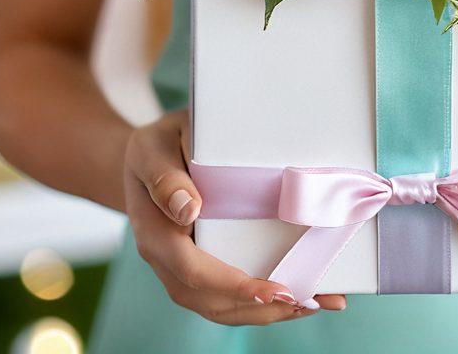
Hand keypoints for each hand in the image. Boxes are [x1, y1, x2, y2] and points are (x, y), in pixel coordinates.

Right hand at [124, 110, 346, 323]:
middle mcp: (166, 260)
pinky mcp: (199, 263)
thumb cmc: (156, 146)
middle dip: (259, 308)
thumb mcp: (154, 148)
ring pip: (219, 305)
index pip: (194, 272)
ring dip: (263, 312)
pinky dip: (259, 300)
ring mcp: (182, 267)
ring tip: (310, 302)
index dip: (235, 286)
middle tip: (307, 301)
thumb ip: (166, 177)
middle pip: (210, 300)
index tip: (275, 291)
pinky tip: (295, 296)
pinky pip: (225, 291)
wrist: (147, 155)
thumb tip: (188, 210)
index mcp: (155, 233)